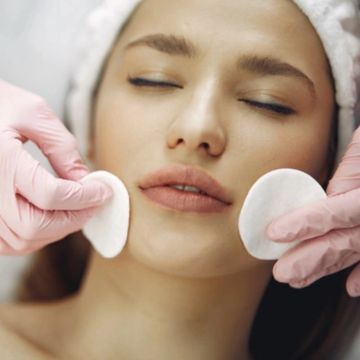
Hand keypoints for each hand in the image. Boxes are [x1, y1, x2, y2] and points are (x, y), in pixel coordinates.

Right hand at [0, 79, 112, 254]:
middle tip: (94, 203)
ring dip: (57, 230)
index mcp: (0, 160)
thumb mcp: (33, 113)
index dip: (85, 197)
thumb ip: (62, 148)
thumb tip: (85, 181)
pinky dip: (35, 236)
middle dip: (74, 218)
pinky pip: (8, 243)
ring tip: (75, 209)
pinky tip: (50, 217)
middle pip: (36, 226)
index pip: (51, 195)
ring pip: (23, 240)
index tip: (103, 190)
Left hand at [266, 125, 359, 296]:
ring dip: (327, 269)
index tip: (275, 233)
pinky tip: (352, 287)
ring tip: (299, 280)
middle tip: (283, 273)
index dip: (304, 224)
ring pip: (355, 253)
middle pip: (343, 243)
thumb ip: (350, 170)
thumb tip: (328, 195)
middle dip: (310, 260)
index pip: (333, 213)